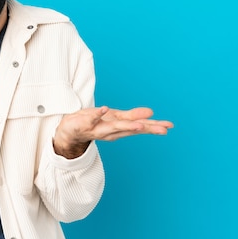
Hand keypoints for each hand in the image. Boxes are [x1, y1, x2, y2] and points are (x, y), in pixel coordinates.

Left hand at [53, 106, 173, 158]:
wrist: (69, 130)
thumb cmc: (95, 122)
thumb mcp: (115, 118)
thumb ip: (132, 116)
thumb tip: (152, 112)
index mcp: (119, 127)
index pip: (138, 127)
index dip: (153, 127)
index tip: (168, 127)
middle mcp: (111, 130)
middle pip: (130, 129)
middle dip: (145, 129)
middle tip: (162, 130)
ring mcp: (98, 128)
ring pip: (114, 127)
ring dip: (127, 126)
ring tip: (140, 125)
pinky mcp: (84, 123)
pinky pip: (92, 118)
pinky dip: (99, 114)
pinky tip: (106, 108)